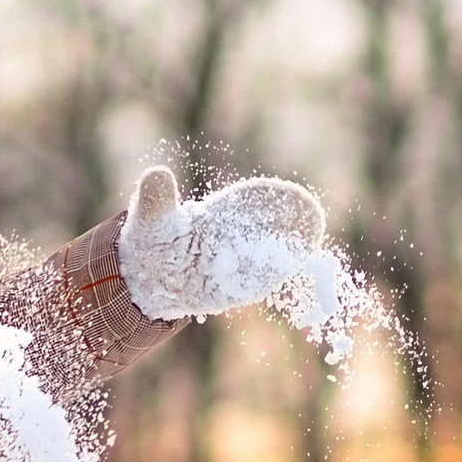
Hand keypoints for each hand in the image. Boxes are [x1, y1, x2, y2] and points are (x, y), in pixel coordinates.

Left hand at [117, 166, 326, 320]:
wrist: (148, 278)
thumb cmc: (152, 240)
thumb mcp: (150, 219)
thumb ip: (155, 198)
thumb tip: (156, 174)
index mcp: (222, 212)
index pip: (256, 201)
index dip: (277, 198)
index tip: (297, 199)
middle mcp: (239, 235)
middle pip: (274, 227)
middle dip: (294, 224)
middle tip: (313, 220)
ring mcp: (242, 262)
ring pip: (274, 255)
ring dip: (291, 252)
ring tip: (310, 246)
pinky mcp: (240, 287)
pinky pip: (262, 280)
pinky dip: (275, 276)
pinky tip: (289, 273)